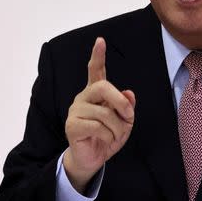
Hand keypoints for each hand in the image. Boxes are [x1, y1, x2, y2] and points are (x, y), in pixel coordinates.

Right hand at [63, 37, 135, 192]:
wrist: (93, 159)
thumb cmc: (108, 137)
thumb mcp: (124, 122)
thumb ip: (127, 107)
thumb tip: (129, 93)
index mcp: (96, 93)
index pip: (95, 70)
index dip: (97, 55)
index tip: (100, 41)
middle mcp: (84, 97)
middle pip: (103, 87)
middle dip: (121, 102)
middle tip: (129, 116)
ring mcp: (76, 110)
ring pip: (105, 113)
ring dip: (118, 128)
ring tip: (115, 136)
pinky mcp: (72, 125)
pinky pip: (98, 127)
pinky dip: (109, 137)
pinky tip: (104, 141)